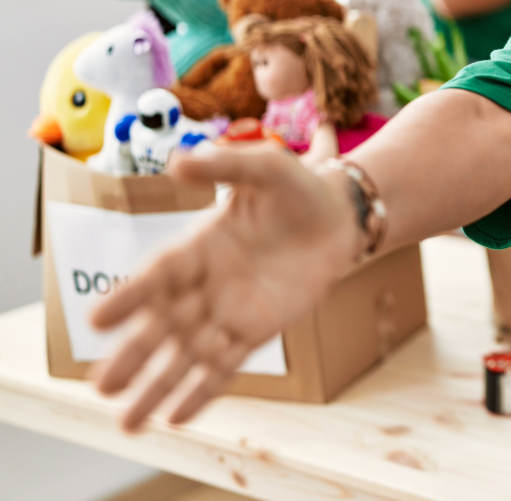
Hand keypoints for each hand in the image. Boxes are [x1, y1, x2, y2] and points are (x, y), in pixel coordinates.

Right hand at [88, 142, 360, 430]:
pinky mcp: (255, 330)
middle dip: (132, 356)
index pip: (155, 276)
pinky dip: (203, 392)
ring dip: (156, 387)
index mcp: (195, 246)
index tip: (96, 321)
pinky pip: (224, 366)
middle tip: (101, 387)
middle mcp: (202, 285)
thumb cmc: (297, 188)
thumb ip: (225, 166)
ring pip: (185, 356)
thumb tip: (178, 161)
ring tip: (126, 424)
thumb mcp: (266, 167)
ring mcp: (227, 311)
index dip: (127, 298)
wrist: (340, 217)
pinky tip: (177, 418)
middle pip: (161, 326)